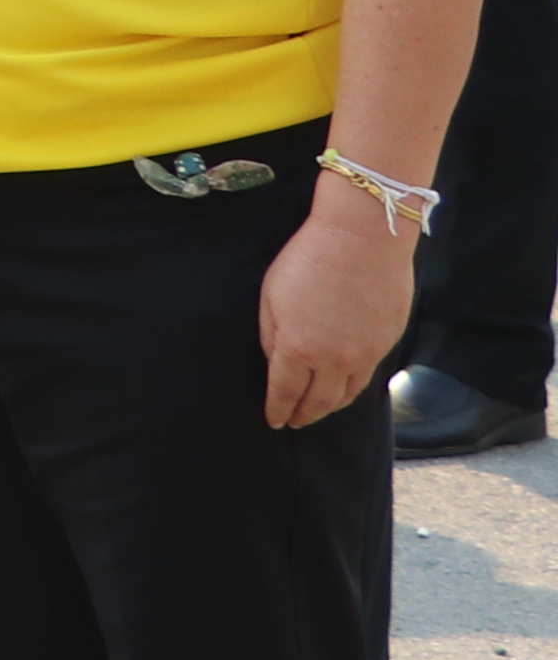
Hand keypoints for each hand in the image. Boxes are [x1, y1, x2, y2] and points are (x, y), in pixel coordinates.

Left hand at [265, 187, 419, 426]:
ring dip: (329, 406)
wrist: (363, 238)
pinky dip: (352, 388)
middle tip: (293, 421)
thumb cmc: (308, 259)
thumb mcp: (271, 296)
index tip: (273, 420)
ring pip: (347, 395)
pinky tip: (343, 387)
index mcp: (299, 349)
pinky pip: (368, 376)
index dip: (278, 409)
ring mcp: (366, 353)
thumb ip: (272, 336)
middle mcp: (335, 359)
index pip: (286, 393)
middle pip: (319, 402)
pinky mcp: (388, 342)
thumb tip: (277, 362)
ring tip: (317, 410)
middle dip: (303, 415)